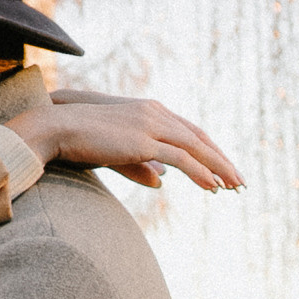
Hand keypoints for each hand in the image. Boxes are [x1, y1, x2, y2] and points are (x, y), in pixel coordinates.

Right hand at [13, 94, 242, 194]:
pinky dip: (201, 173)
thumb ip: (142, 166)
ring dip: (218, 168)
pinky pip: (181, 159)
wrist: (58, 127)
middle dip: (222, 160)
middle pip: (200, 137)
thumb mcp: (119, 152)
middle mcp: (156, 113)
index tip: (224, 169)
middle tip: (240, 181)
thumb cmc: (83, 140)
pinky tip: (213, 187)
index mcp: (151, 111)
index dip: (210, 150)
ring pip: (196, 147)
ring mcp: (151, 124)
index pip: (190, 131)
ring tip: (234, 187)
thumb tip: (162, 181)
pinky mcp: (144, 140)